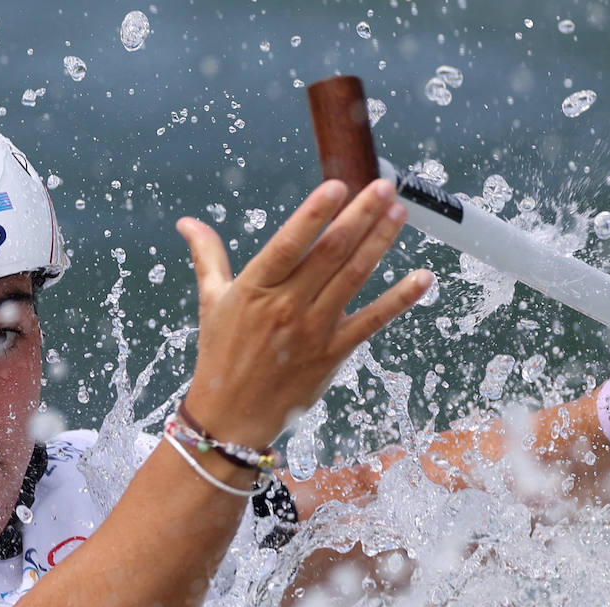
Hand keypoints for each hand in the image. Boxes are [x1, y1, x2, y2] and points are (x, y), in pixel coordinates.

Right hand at [176, 179, 432, 447]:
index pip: (288, 243)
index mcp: (253, 289)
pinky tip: (423, 278)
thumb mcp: (211, 301)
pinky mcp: (334, 353)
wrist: (231, 417)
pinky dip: (400, 300)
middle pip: (330, 254)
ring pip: (354, 278)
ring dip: (380, 244)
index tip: (338, 186)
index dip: (314, 214)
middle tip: (385, 187)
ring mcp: (313, 330)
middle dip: (360, 217)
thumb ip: (207, 256)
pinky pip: (372, 322)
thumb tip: (187, 222)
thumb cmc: (220, 356)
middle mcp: (285, 306)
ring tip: (400, 214)